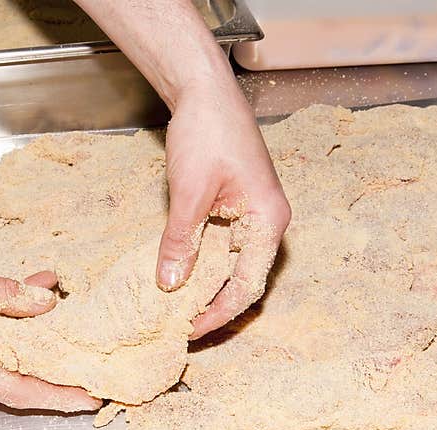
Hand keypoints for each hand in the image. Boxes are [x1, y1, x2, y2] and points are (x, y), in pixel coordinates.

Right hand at [0, 247, 101, 412]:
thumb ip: (6, 294)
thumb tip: (47, 302)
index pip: (18, 390)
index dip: (58, 395)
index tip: (90, 397)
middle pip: (13, 386)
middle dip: (54, 376)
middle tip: (94, 371)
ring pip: (1, 373)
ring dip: (35, 357)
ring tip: (73, 345)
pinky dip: (13, 348)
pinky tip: (35, 329)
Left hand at [157, 86, 291, 338]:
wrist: (204, 92)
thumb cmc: (207, 134)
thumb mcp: (189, 194)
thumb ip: (180, 241)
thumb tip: (169, 284)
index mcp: (268, 221)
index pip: (246, 285)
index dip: (219, 313)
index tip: (191, 331)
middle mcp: (265, 223)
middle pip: (241, 280)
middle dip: (211, 304)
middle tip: (178, 325)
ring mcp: (249, 215)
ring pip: (228, 265)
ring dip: (203, 285)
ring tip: (173, 307)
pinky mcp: (232, 207)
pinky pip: (218, 246)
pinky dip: (198, 262)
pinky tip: (176, 273)